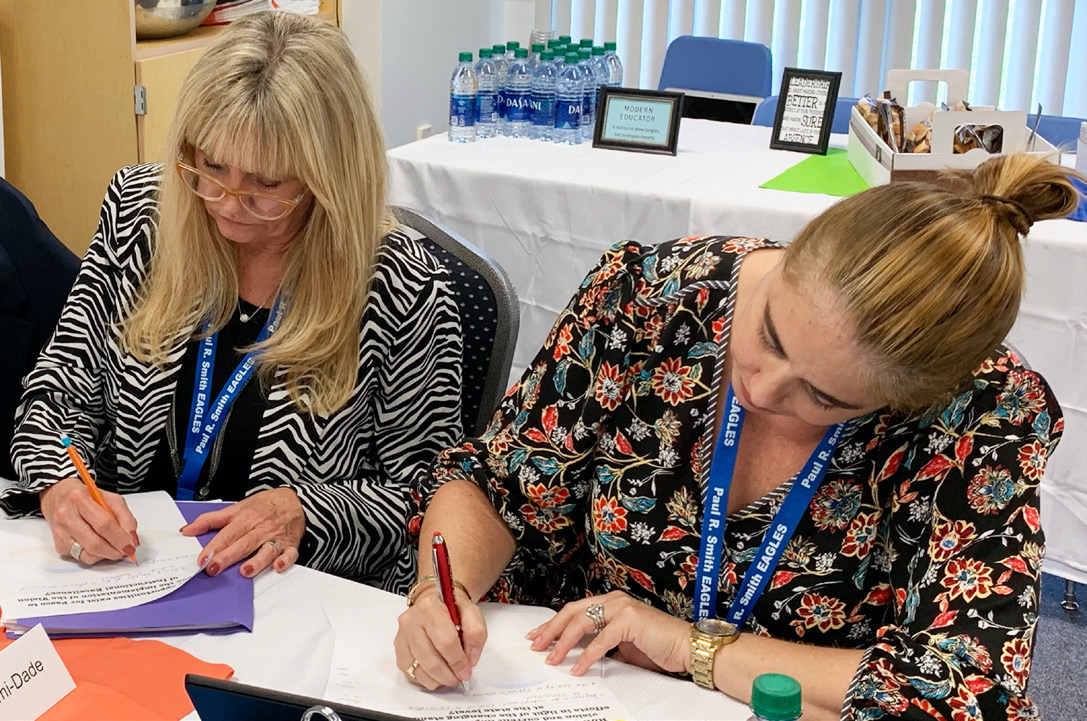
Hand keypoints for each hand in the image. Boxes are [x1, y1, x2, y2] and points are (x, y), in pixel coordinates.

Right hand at [39, 478, 138, 563]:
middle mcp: (65, 516)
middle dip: (115, 551)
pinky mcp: (58, 545)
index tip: (131, 546)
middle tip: (125, 551)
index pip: (104, 524)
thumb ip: (125, 518)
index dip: (120, 538)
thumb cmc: (88, 498)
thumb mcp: (111, 499)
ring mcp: (60, 532)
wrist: (60, 498)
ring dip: (106, 555)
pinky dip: (94, 556)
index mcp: (80, 499)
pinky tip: (98, 546)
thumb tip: (132, 539)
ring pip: (87, 554)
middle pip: (94, 543)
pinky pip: (80, 558)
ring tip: (113, 548)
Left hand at [181, 487, 304, 577]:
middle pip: (243, 544)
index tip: (202, 559)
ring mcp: (276, 537)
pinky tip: (278, 566)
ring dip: (257, 561)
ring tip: (245, 572)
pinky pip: (290, 554)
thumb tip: (187, 530)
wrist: (292, 499)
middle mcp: (261, 528)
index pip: (227, 534)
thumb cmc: (263, 506)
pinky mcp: (291, 544)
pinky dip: (285, 560)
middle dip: (228, 557)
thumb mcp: (235, 508)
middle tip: (213, 569)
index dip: (214, 547)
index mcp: (246, 519)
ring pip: (266, 550)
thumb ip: (210, 520)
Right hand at [394, 582, 485, 689]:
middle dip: (449, 675)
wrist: (433, 605)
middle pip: (431, 660)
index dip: (458, 661)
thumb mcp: (471, 612)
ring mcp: (402, 637)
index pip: (445, 641)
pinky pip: (411, 674)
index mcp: (429, 607)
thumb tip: (470, 660)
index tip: (467, 671)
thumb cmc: (452, 610)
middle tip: (459, 677)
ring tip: (450, 676)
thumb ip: (476, 634)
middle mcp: (410, 621)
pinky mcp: (398, 650)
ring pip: (420, 671)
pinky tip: (437, 674)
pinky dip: (427, 680)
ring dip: (439, 680)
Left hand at [526, 591, 691, 676]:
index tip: (539, 635)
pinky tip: (578, 667)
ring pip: (582, 623)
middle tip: (536, 644)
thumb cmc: (659, 645)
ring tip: (552, 658)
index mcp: (612, 602)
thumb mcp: (623, 644)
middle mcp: (615, 600)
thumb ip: (601, 642)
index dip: (555, 623)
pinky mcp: (630, 620)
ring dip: (563, 642)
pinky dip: (586, 656)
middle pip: (572, 612)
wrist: (686, 647)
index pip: (575, 609)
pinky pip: (600, 640)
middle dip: (551, 629)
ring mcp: (622, 608)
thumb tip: (578, 652)